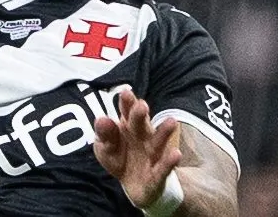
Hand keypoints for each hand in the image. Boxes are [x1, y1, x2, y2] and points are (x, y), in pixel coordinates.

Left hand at [94, 89, 182, 209]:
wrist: (134, 184)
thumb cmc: (119, 157)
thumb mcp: (105, 147)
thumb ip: (104, 134)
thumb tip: (101, 119)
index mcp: (128, 126)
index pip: (127, 111)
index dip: (127, 102)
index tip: (126, 93)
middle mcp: (143, 136)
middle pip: (141, 123)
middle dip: (141, 114)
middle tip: (141, 105)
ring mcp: (152, 154)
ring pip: (158, 142)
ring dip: (165, 132)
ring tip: (172, 121)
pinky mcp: (158, 173)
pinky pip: (164, 167)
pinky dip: (169, 161)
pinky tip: (177, 154)